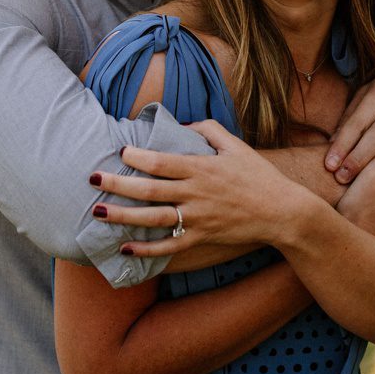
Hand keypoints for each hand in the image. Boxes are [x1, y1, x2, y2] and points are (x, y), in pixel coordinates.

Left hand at [90, 120, 317, 259]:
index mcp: (202, 167)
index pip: (161, 161)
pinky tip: (125, 248)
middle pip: (149, 190)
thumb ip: (209, 129)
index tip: (119, 152)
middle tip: (92, 178)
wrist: (282, 211)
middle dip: (117, 184)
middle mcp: (196, 193)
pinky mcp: (202, 237)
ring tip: (98, 212)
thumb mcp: (237, 146)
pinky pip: (169, 246)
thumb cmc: (259, 176)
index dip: (136, 157)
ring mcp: (198, 218)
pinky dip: (146, 249)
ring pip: (153, 219)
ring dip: (123, 216)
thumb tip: (182, 124)